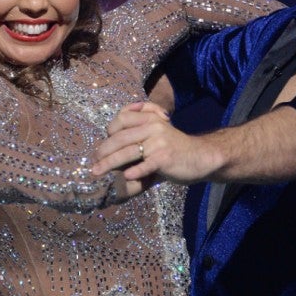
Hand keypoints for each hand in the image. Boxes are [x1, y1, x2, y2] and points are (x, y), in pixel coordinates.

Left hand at [91, 102, 219, 186]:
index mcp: (150, 118)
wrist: (201, 157)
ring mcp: (159, 142)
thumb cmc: (175, 146)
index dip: (109, 131)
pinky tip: (126, 177)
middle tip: (94, 162)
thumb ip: (140, 124)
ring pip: (127, 152)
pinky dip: (134, 172)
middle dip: (103, 151)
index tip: (104, 144)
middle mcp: (153, 127)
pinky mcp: (164, 158)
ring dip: (109, 163)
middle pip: (120, 138)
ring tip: (98, 171)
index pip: (122, 119)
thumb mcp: (159, 129)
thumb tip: (111, 130)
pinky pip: (145, 165)